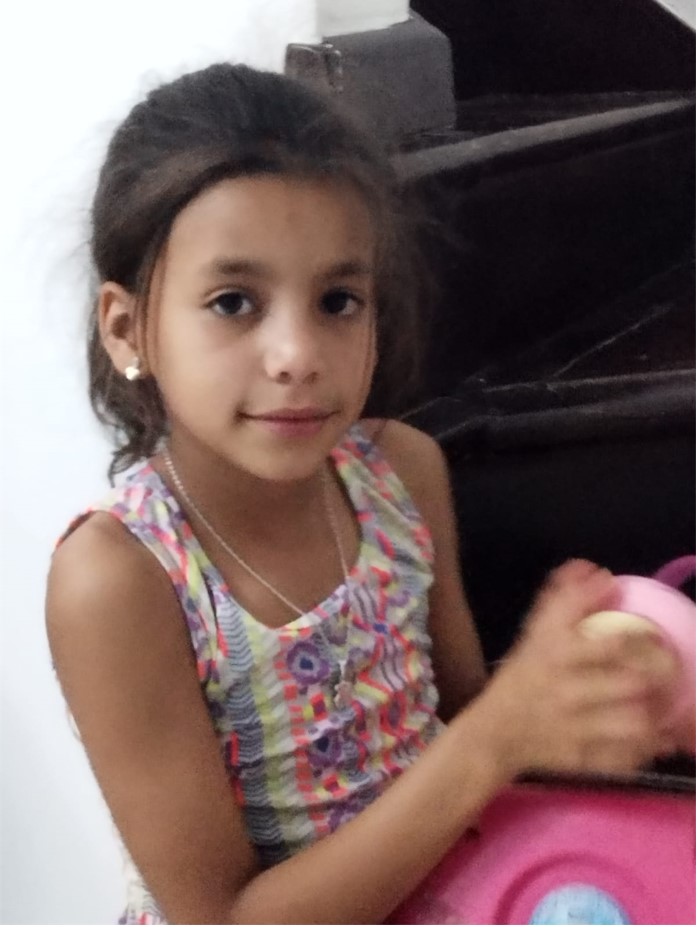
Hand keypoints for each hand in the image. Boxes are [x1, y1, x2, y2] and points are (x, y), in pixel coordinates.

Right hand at [472, 560, 674, 777]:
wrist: (496, 732)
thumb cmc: (523, 677)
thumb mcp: (537, 634)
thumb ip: (567, 600)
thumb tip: (595, 569)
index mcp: (557, 654)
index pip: (611, 644)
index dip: (641, 639)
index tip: (652, 636)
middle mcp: (568, 690)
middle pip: (629, 682)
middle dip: (655, 676)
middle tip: (668, 671)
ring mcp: (577, 728)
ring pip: (634, 722)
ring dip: (656, 713)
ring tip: (666, 705)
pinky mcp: (584, 760)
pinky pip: (626, 756)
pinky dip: (647, 748)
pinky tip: (657, 739)